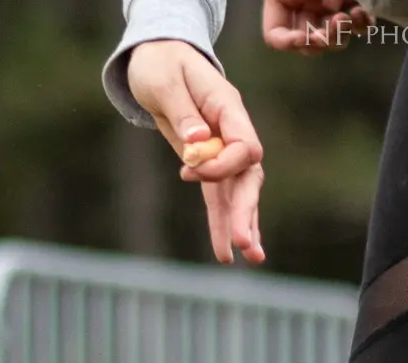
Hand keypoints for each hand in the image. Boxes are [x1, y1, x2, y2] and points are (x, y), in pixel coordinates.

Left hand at [125, 40, 265, 264]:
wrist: (157, 58)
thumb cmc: (160, 64)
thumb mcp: (164, 82)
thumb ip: (183, 112)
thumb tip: (198, 143)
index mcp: (228, 108)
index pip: (244, 146)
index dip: (223, 165)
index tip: (189, 169)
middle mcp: (233, 132)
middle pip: (249, 177)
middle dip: (246, 212)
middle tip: (242, 243)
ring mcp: (223, 150)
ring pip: (240, 194)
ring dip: (244, 226)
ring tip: (250, 258)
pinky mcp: (207, 165)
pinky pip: (218, 198)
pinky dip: (221, 225)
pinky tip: (225, 255)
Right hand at [264, 0, 370, 52]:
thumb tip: (333, 6)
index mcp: (281, 3)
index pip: (275, 36)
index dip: (287, 42)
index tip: (301, 38)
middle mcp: (302, 10)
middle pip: (309, 42)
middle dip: (323, 40)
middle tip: (335, 23)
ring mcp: (325, 9)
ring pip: (334, 37)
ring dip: (343, 33)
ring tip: (352, 15)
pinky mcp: (348, 4)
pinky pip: (356, 23)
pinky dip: (362, 23)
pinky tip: (365, 16)